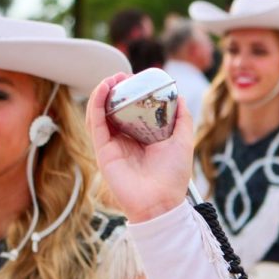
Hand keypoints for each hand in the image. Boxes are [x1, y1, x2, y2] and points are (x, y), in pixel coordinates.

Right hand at [86, 73, 195, 222]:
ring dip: (103, 92)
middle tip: (124, 76)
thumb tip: (179, 96)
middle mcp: (126, 140)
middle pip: (115, 109)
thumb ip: (182, 119)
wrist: (161, 202)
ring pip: (101, 112)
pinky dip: (96, 104)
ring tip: (112, 78)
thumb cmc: (173, 176)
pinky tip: (103, 90)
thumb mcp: (183, 142)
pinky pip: (95, 123)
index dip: (132, 93)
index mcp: (144, 138)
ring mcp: (113, 144)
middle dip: (117, 90)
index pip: (133, 110)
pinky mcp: (103, 150)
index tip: (137, 79)